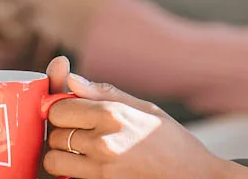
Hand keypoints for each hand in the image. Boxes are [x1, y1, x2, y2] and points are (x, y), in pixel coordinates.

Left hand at [41, 73, 240, 178]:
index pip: (58, 109)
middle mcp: (103, 142)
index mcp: (112, 115)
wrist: (194, 177)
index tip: (73, 113)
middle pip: (53, 134)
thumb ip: (104, 93)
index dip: (62, 109)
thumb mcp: (144, 108)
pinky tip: (90, 166)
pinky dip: (72, 172)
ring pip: (53, 160)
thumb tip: (71, 78)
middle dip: (61, 132)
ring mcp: (101, 169)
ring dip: (61, 155)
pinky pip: (69, 178)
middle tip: (79, 132)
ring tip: (81, 151)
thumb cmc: (172, 141)